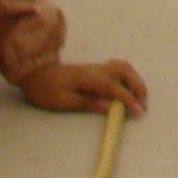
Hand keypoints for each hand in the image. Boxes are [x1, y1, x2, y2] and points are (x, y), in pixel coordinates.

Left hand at [20, 58, 147, 115]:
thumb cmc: (45, 90)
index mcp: (87, 78)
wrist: (34, 73)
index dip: (128, 99)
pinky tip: (128, 89)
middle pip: (124, 70)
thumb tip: (109, 107)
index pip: (113, 87)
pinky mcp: (94, 69)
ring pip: (122, 66)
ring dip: (135, 80)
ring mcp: (95, 67)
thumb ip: (86, 103)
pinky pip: (117, 68)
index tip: (139, 111)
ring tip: (139, 97)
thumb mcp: (62, 101)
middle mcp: (95, 69)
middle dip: (138, 85)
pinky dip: (128, 77)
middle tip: (143, 104)